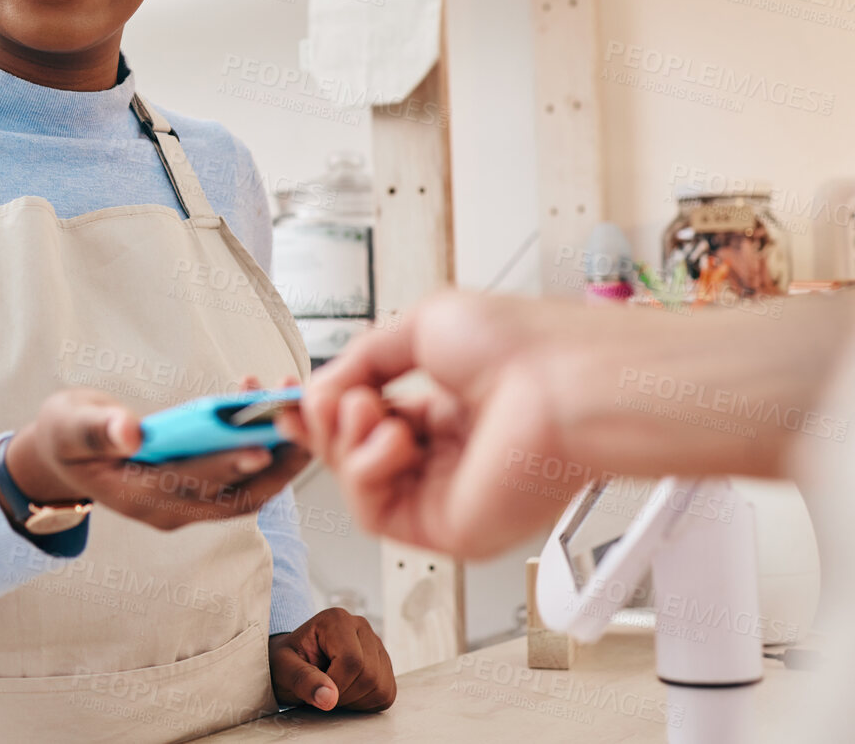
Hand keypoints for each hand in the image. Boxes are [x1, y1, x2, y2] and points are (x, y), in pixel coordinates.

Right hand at [6, 388, 308, 529]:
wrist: (67, 454)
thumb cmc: (68, 434)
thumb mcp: (71, 425)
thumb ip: (98, 429)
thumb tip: (131, 431)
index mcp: (137, 495)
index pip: (190, 485)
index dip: (226, 467)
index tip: (259, 447)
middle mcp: (170, 508)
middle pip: (236, 497)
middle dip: (275, 463)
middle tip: (303, 422)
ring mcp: (188, 503)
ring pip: (248, 490)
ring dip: (279, 454)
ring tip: (295, 405)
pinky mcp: (201, 488)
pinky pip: (242, 475)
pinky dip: (263, 445)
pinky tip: (266, 402)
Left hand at [268, 608, 394, 712]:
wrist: (293, 664)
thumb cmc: (285, 663)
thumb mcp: (283, 668)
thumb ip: (303, 679)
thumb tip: (329, 698)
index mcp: (337, 620)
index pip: (352, 661)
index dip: (336, 686)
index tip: (316, 691)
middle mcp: (361, 626)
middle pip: (369, 675)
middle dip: (344, 695)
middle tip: (322, 692)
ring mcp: (376, 645)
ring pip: (381, 686)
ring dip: (355, 701)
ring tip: (333, 691)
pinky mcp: (384, 664)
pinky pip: (387, 694)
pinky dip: (367, 704)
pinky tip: (347, 694)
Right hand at [278, 289, 854, 558]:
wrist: (568, 383)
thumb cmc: (526, 348)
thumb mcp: (422, 326)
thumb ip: (361, 359)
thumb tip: (320, 390)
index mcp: (449, 409)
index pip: (369, 420)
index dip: (322, 411)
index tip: (286, 397)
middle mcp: (448, 456)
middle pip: (352, 454)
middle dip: (326, 422)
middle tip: (330, 396)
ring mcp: (447, 495)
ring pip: (356, 484)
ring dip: (346, 441)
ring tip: (372, 408)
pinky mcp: (448, 529)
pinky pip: (374, 512)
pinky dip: (365, 471)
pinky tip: (393, 439)